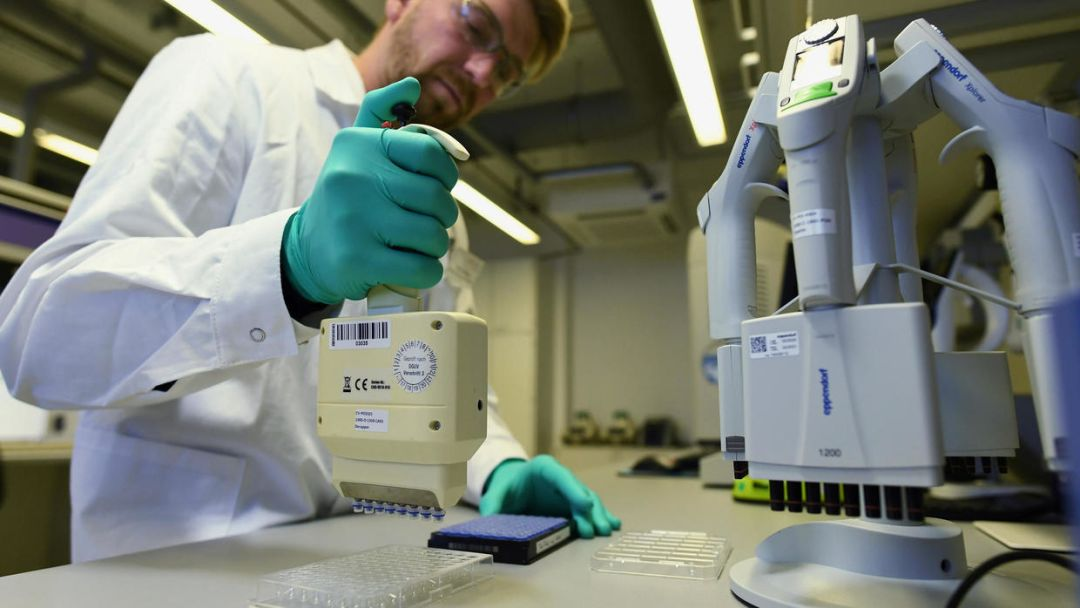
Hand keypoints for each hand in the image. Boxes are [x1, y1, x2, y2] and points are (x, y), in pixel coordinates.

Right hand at [282, 77, 459, 303]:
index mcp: (359, 145)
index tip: (437, 185)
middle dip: (441, 216)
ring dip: (433, 246)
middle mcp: (353, 177)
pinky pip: (423, 267)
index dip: (446, 174)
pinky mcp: (357, 259)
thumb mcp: (355, 148)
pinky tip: (409, 266)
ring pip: (434, 236)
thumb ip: (382, 111)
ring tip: (412, 243)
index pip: (431, 154)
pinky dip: (425, 271)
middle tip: (423, 221)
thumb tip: (412, 85)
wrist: (306, 250)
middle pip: (437, 199)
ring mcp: (354, 220)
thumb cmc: (346, 196)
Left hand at [479, 455, 621, 538]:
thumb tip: (491, 521)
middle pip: (579, 491)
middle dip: (589, 510)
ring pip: (589, 501)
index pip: (561, 476)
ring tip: (606, 530)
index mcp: (544, 468)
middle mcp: (561, 478)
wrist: (513, 487)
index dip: (573, 490)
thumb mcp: (496, 494)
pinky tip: (612, 524)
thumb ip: (493, 505)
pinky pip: (590, 509)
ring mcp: (570, 491)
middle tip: (596, 528)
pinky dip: (600, 516)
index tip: (585, 505)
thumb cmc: (507, 487)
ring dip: (598, 515)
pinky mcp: (573, 504)